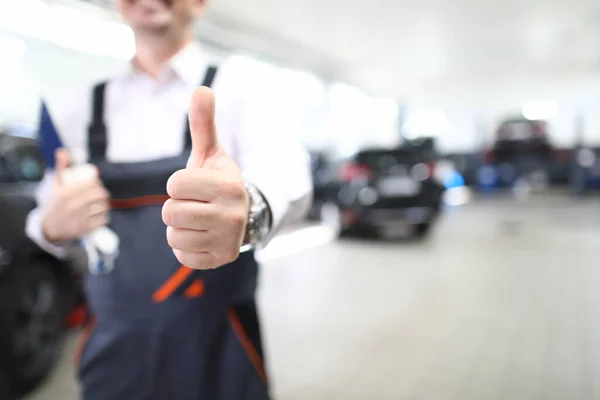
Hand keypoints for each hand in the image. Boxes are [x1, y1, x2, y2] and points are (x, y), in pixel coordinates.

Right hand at [42, 149, 110, 242]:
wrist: (50, 227)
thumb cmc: (55, 203)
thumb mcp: (56, 185)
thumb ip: (61, 168)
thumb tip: (63, 151)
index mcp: (65, 194)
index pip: (90, 184)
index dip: (96, 182)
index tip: (95, 182)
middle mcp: (73, 207)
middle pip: (99, 195)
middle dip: (102, 192)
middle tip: (100, 192)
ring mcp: (80, 219)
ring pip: (102, 207)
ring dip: (105, 204)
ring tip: (101, 202)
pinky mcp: (85, 229)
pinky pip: (103, 220)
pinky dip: (104, 216)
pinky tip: (100, 213)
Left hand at [162, 87, 249, 269]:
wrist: (244, 215)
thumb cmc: (218, 181)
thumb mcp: (211, 153)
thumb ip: (203, 123)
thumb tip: (201, 88)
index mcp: (228, 185)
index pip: (174, 185)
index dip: (178, 184)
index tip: (194, 186)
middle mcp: (231, 214)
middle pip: (170, 212)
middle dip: (176, 206)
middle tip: (195, 204)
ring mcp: (226, 239)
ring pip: (173, 235)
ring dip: (179, 227)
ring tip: (198, 220)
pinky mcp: (220, 259)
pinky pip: (182, 255)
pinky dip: (186, 247)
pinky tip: (201, 236)